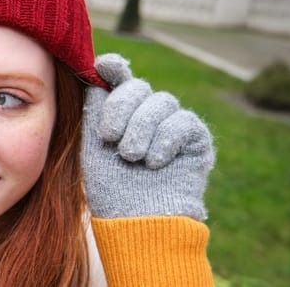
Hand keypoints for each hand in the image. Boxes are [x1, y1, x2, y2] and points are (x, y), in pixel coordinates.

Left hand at [82, 53, 214, 220]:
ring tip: (131, 157)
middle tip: (110, 137)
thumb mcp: (93, 147)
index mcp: (120, 112)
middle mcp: (147, 113)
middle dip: (121, 107)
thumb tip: (94, 74)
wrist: (136, 222)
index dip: (113, 67)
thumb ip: (94, 111)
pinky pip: (183, 122)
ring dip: (141, 129)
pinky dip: (165, 140)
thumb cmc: (110, 189)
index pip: (118, 78)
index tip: (103, 67)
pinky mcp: (196, 139)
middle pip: (137, 86)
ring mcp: (172, 124)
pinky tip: (153, 162)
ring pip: (161, 101)